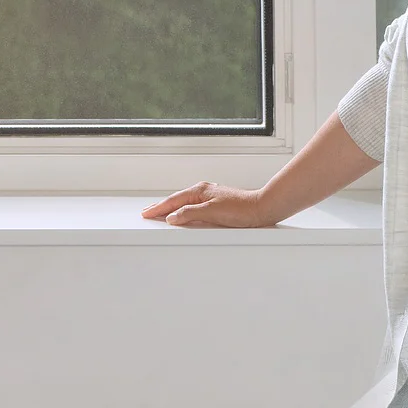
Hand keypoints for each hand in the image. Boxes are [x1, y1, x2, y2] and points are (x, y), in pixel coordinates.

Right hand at [141, 181, 271, 226]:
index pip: (173, 201)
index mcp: (199, 191)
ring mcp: (210, 197)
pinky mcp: (217, 204)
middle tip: (147, 212)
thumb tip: (172, 217)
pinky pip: (193, 206)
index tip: (146, 213)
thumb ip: (190, 214)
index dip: (158, 208)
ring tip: (161, 213)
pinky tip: (183, 215)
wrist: (261, 208)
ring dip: (171, 208)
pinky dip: (183, 210)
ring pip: (184, 202)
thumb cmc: (241, 209)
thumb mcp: (212, 212)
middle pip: (177, 199)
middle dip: (161, 206)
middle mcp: (203, 191)